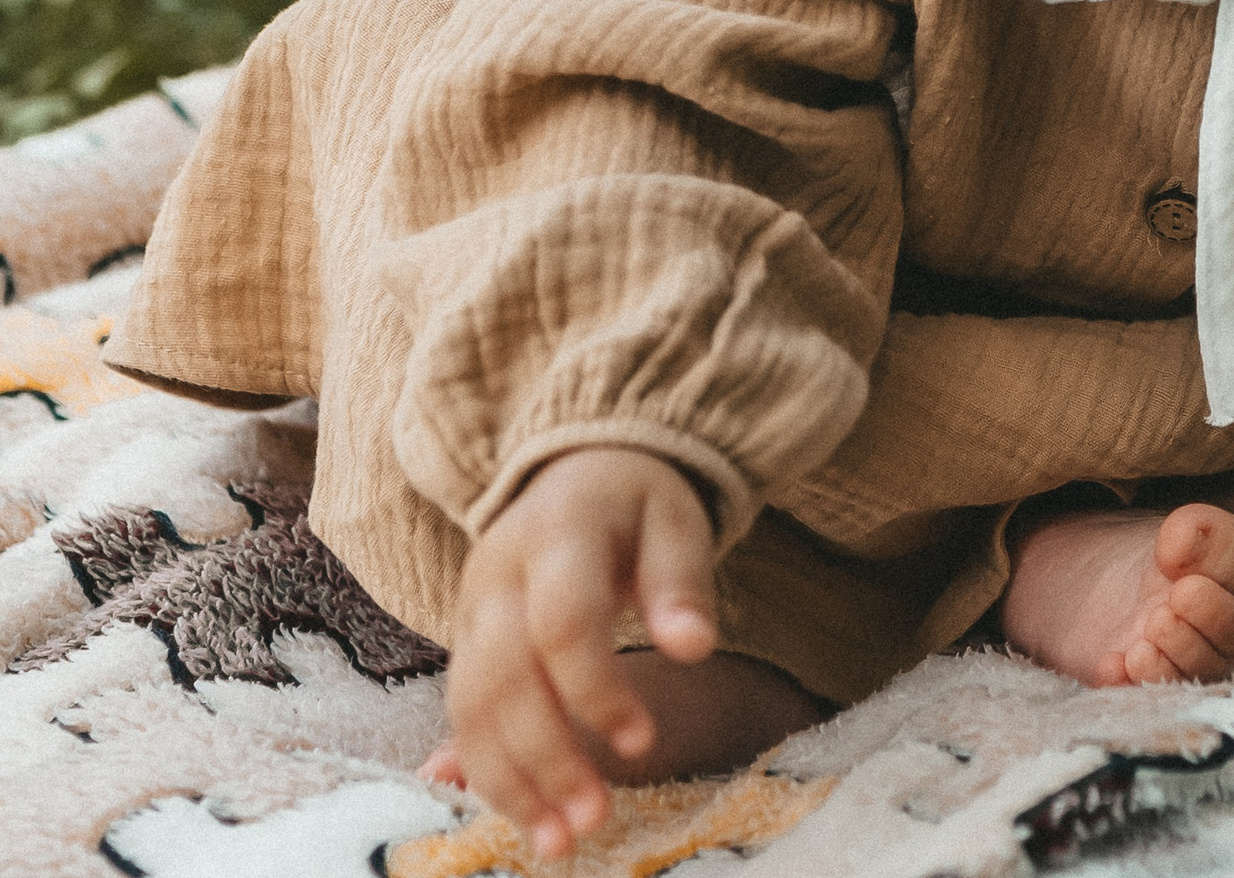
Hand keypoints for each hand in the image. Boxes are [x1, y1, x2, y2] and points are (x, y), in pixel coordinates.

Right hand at [424, 446, 718, 859]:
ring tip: (557, 842)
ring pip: (470, 708)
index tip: (643, 741)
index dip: (597, 688)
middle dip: (546, 757)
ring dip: (509, 782)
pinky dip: (487, 772)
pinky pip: (462, 717)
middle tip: (593, 820)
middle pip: (505, 677)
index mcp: (558, 530)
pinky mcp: (462, 645)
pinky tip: (522, 815)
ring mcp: (470, 611)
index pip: (564, 621)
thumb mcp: (675, 518)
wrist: (573, 469)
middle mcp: (498, 574)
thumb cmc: (636, 502)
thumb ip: (681, 580)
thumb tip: (695, 648)